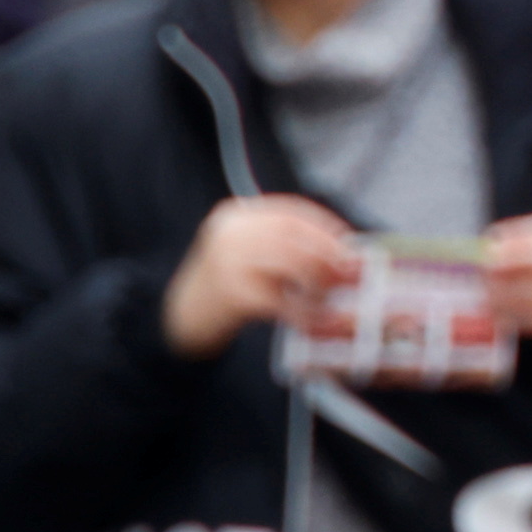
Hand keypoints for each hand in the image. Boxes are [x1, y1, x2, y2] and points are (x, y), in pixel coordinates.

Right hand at [162, 196, 360, 358]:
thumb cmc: (220, 289)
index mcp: (234, 215)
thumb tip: (338, 251)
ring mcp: (228, 261)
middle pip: (294, 235)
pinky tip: (317, 321)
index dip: (324, 225)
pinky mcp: (232, 294)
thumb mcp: (244, 255)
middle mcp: (230, 232)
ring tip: (335, 298)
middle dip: (329, 252)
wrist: (178, 321)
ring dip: (321, 282)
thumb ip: (279, 246)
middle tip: (353, 272)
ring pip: (292, 263)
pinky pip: (282, 301)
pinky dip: (305, 312)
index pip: (290, 211)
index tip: (348, 240)